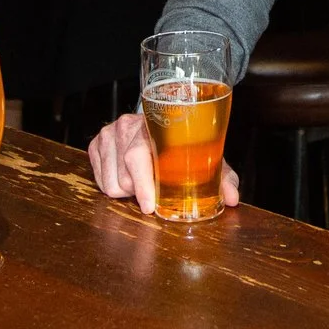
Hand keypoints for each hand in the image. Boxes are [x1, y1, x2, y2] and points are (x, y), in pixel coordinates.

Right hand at [86, 111, 240, 215]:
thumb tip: (233, 199)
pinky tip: (128, 177)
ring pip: (110, 183)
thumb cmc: (183, 143)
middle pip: (123, 177)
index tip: (150, 206)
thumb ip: (222, 178)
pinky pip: (99, 180)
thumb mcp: (205, 158)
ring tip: (143, 181)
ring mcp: (107, 134)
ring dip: (126, 191)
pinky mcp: (96, 144)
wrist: (161, 121)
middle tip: (154, 193)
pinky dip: (112, 185)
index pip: (138, 158)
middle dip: (139, 193)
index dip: (143, 185)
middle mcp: (125, 127)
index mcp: (151, 126)